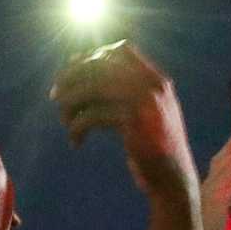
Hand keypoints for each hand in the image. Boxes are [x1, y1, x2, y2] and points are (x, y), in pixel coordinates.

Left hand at [51, 40, 197, 199]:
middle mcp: (152, 85)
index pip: (120, 50)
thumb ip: (123, 88)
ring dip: (70, 102)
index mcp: (157, 80)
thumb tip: (78, 60)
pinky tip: (76, 141)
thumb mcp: (146, 111)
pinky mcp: (133, 123)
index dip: (92, 58)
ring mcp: (145, 102)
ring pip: (92, 88)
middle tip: (56, 96)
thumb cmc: (153, 146)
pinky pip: (92, 116)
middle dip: (71, 77)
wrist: (174, 179)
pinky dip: (77, 127)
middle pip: (100, 65)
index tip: (74, 76)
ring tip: (65, 121)